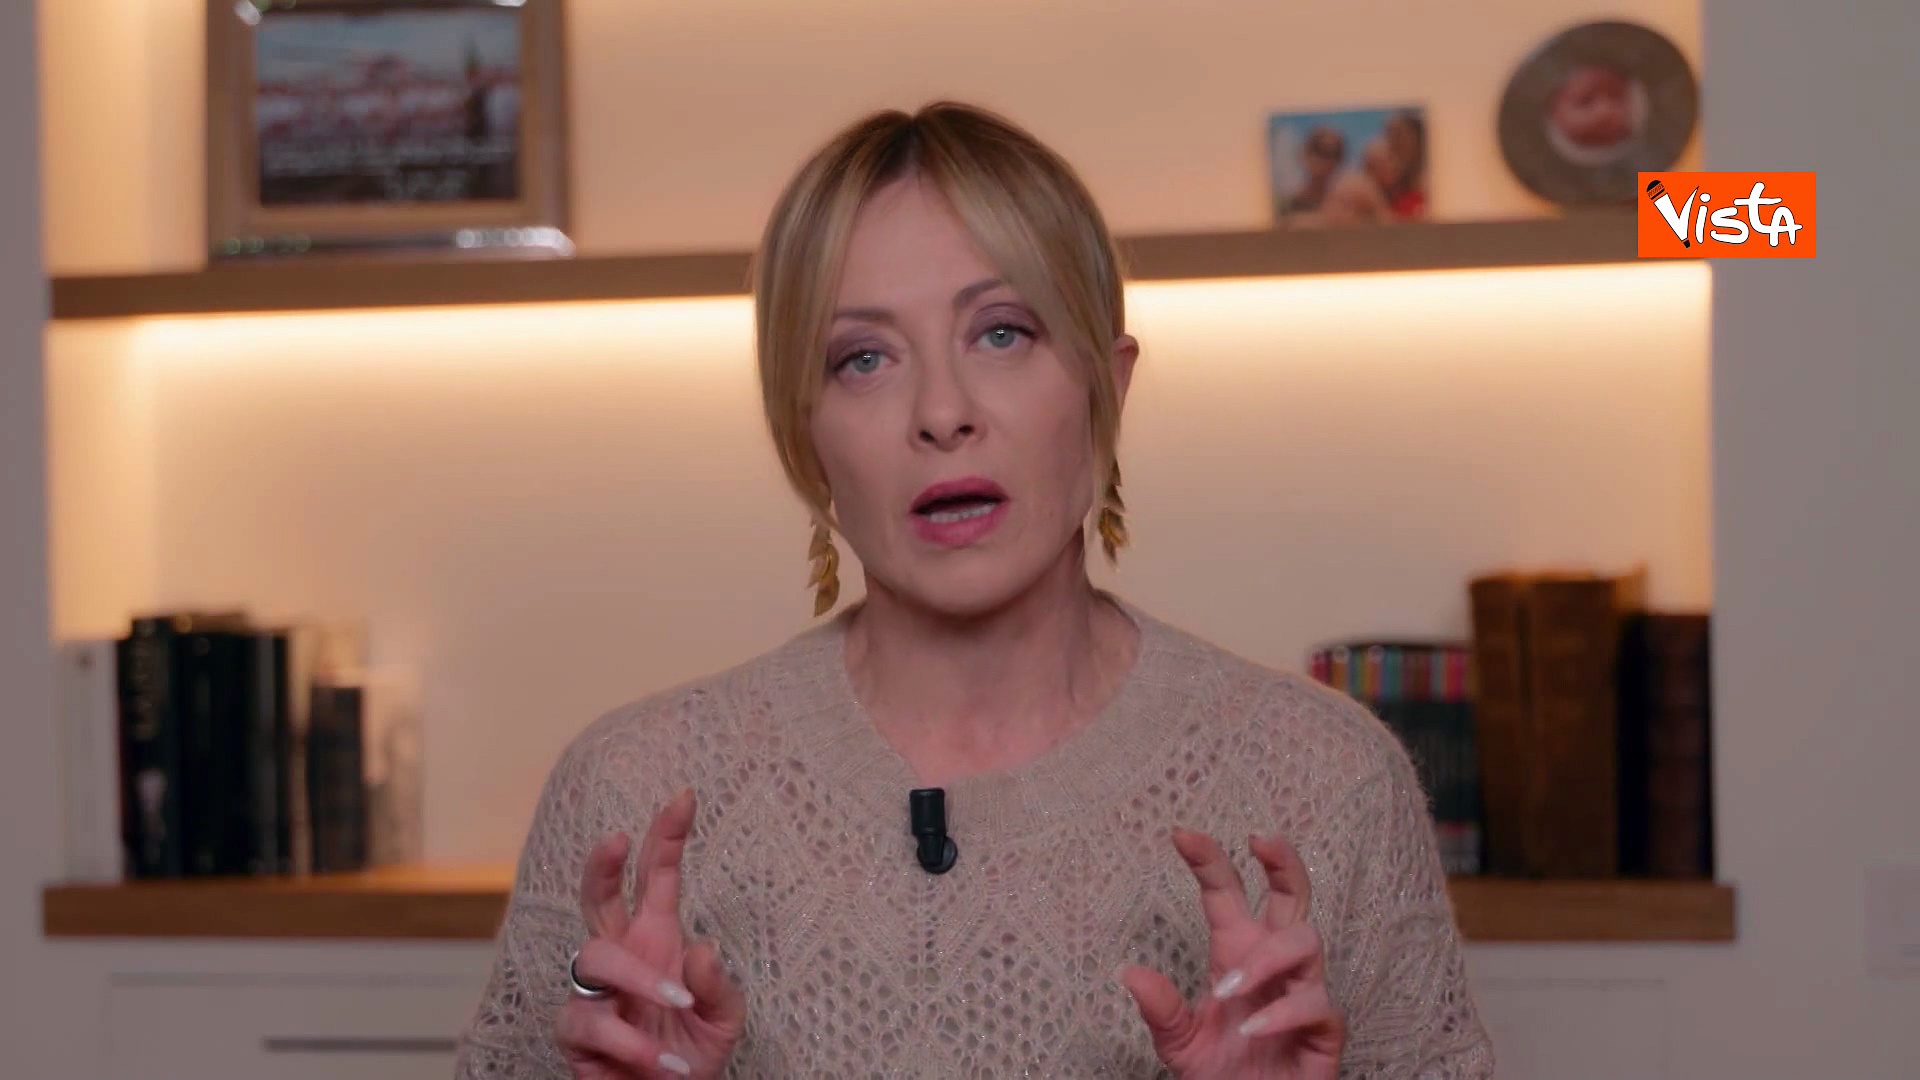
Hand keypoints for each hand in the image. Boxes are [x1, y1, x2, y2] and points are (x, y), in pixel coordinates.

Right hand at [556, 789, 745, 1078]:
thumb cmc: (694, 1055)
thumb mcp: (724, 1018)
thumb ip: (718, 986)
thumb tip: (702, 949)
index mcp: (658, 936)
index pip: (656, 877)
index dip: (666, 836)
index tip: (685, 796)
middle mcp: (623, 954)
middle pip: (598, 896)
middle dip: (602, 865)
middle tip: (614, 839)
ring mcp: (595, 992)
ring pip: (594, 957)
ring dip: (640, 979)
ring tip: (678, 1007)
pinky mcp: (576, 1032)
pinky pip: (591, 1022)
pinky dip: (629, 1040)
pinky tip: (659, 1061)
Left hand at [1119, 828, 1343, 1079]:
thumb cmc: (1223, 1075)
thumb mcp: (1179, 1043)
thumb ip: (1160, 1010)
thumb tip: (1130, 973)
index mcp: (1235, 952)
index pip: (1227, 894)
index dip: (1209, 861)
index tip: (1181, 834)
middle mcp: (1272, 964)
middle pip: (1292, 894)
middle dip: (1283, 860)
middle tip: (1260, 839)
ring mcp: (1302, 991)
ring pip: (1306, 940)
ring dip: (1266, 959)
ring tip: (1230, 990)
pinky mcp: (1324, 1029)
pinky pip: (1317, 1003)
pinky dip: (1282, 1013)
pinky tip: (1252, 1030)